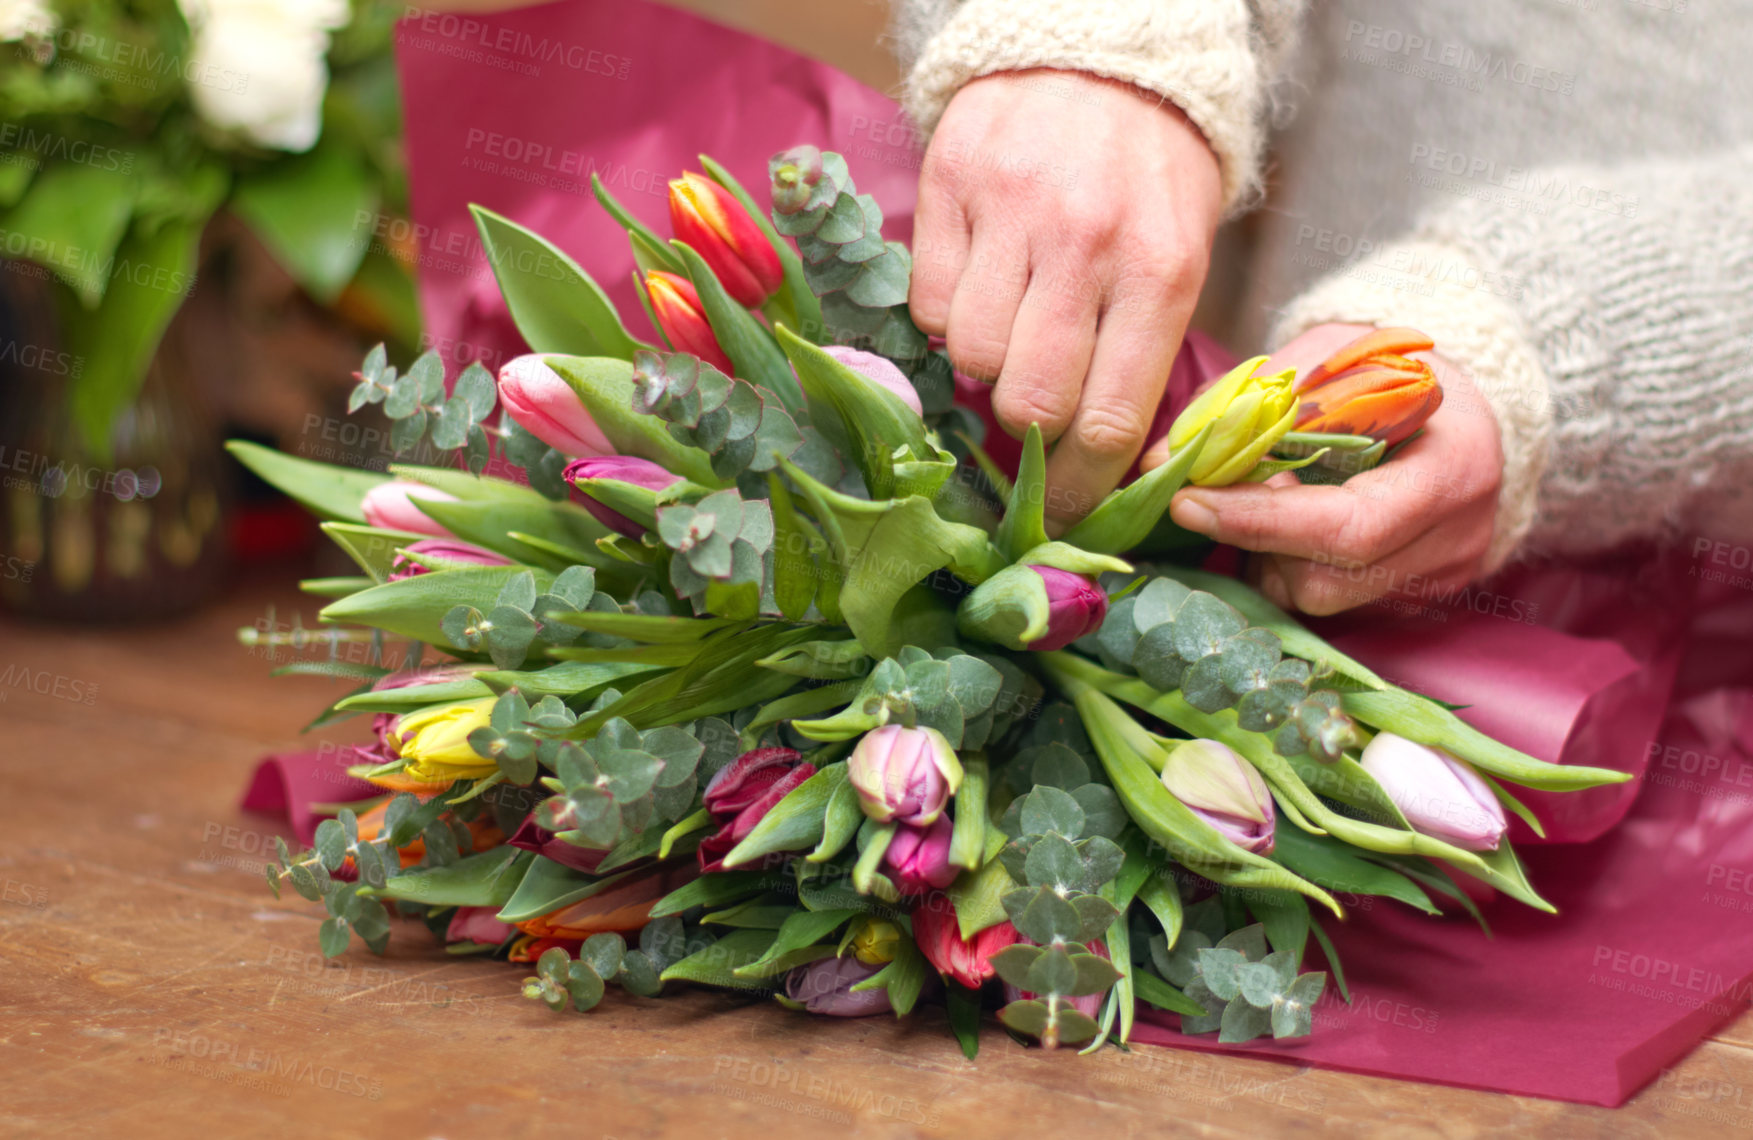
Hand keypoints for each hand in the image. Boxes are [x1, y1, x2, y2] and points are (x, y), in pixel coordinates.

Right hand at [908, 69, 1223, 526]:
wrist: (1104, 54)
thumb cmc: (1149, 176)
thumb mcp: (1181, 257)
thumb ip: (1143, 352)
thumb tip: (1099, 464)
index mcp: (1160, 272)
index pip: (1109, 421)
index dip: (1075, 488)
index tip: (1056, 513)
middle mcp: (1086, 243)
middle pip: (1028, 402)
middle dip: (1026, 428)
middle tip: (1033, 409)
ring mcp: (1012, 210)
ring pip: (970, 354)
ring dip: (985, 363)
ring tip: (1012, 325)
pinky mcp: (952, 183)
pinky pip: (928, 300)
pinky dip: (947, 313)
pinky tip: (980, 282)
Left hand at [1165, 323, 1504, 614]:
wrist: (1469, 402)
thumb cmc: (1396, 370)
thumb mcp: (1332, 358)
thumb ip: (1250, 402)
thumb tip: (1163, 456)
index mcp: (1454, 467)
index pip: (1348, 526)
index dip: (1259, 521)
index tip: (1187, 501)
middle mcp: (1457, 536)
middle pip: (1327, 580)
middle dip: (1253, 540)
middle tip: (1214, 497)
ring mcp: (1441, 574)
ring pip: (1320, 598)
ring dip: (1267, 556)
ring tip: (1265, 500)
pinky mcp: (1418, 594)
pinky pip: (1333, 599)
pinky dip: (1290, 564)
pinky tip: (1288, 523)